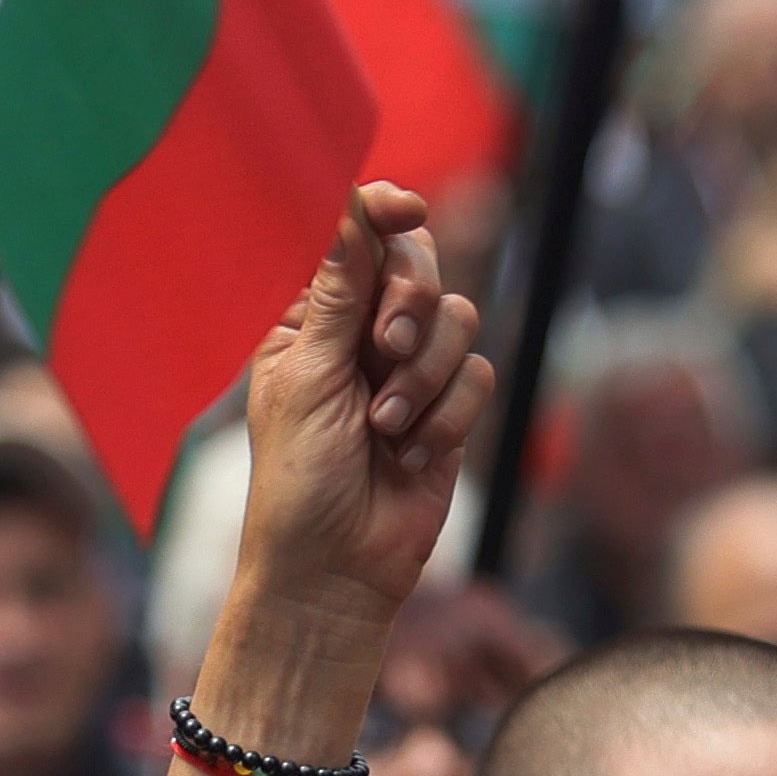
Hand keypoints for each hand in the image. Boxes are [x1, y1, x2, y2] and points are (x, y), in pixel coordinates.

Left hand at [221, 182, 489, 630]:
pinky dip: (447, 417)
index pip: (355, 238)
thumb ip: (339, 292)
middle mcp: (360, 334)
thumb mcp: (310, 377)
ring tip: (385, 428)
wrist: (334, 570)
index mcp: (309, 318)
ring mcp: (408, 370)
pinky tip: (411, 456)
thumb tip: (348, 205)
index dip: (384, 212)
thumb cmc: (300, 481)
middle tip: (387, 346)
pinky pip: (476, 376)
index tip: (407, 209)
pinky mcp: (447, 409)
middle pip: (418, 264)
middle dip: (411, 301)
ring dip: (424, 375)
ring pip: (457, 319)